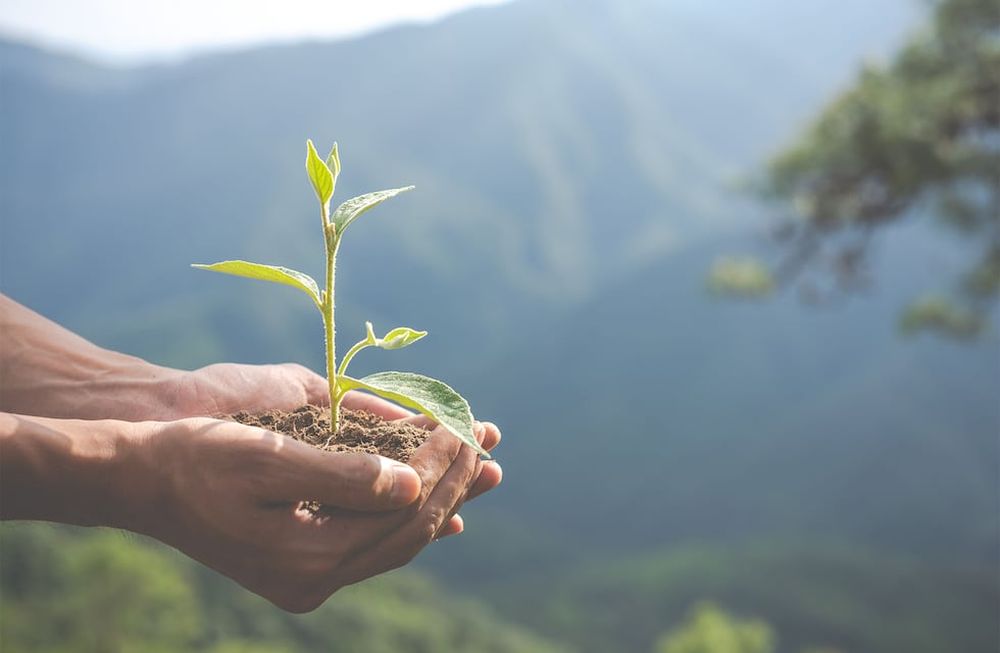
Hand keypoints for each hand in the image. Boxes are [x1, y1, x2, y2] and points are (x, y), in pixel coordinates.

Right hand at [140, 415, 495, 611]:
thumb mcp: (267, 457)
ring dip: (440, 500)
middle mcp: (315, 579)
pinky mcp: (302, 567)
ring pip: (397, 541)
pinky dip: (408, 520)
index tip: (465, 425)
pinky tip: (439, 509)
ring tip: (481, 468)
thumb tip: (413, 484)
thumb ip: (343, 475)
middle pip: (409, 532)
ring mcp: (308, 579)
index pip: (404, 512)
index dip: (442, 467)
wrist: (141, 482)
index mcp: (308, 556)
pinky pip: (373, 547)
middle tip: (488, 441)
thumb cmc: (197, 458)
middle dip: (454, 483)